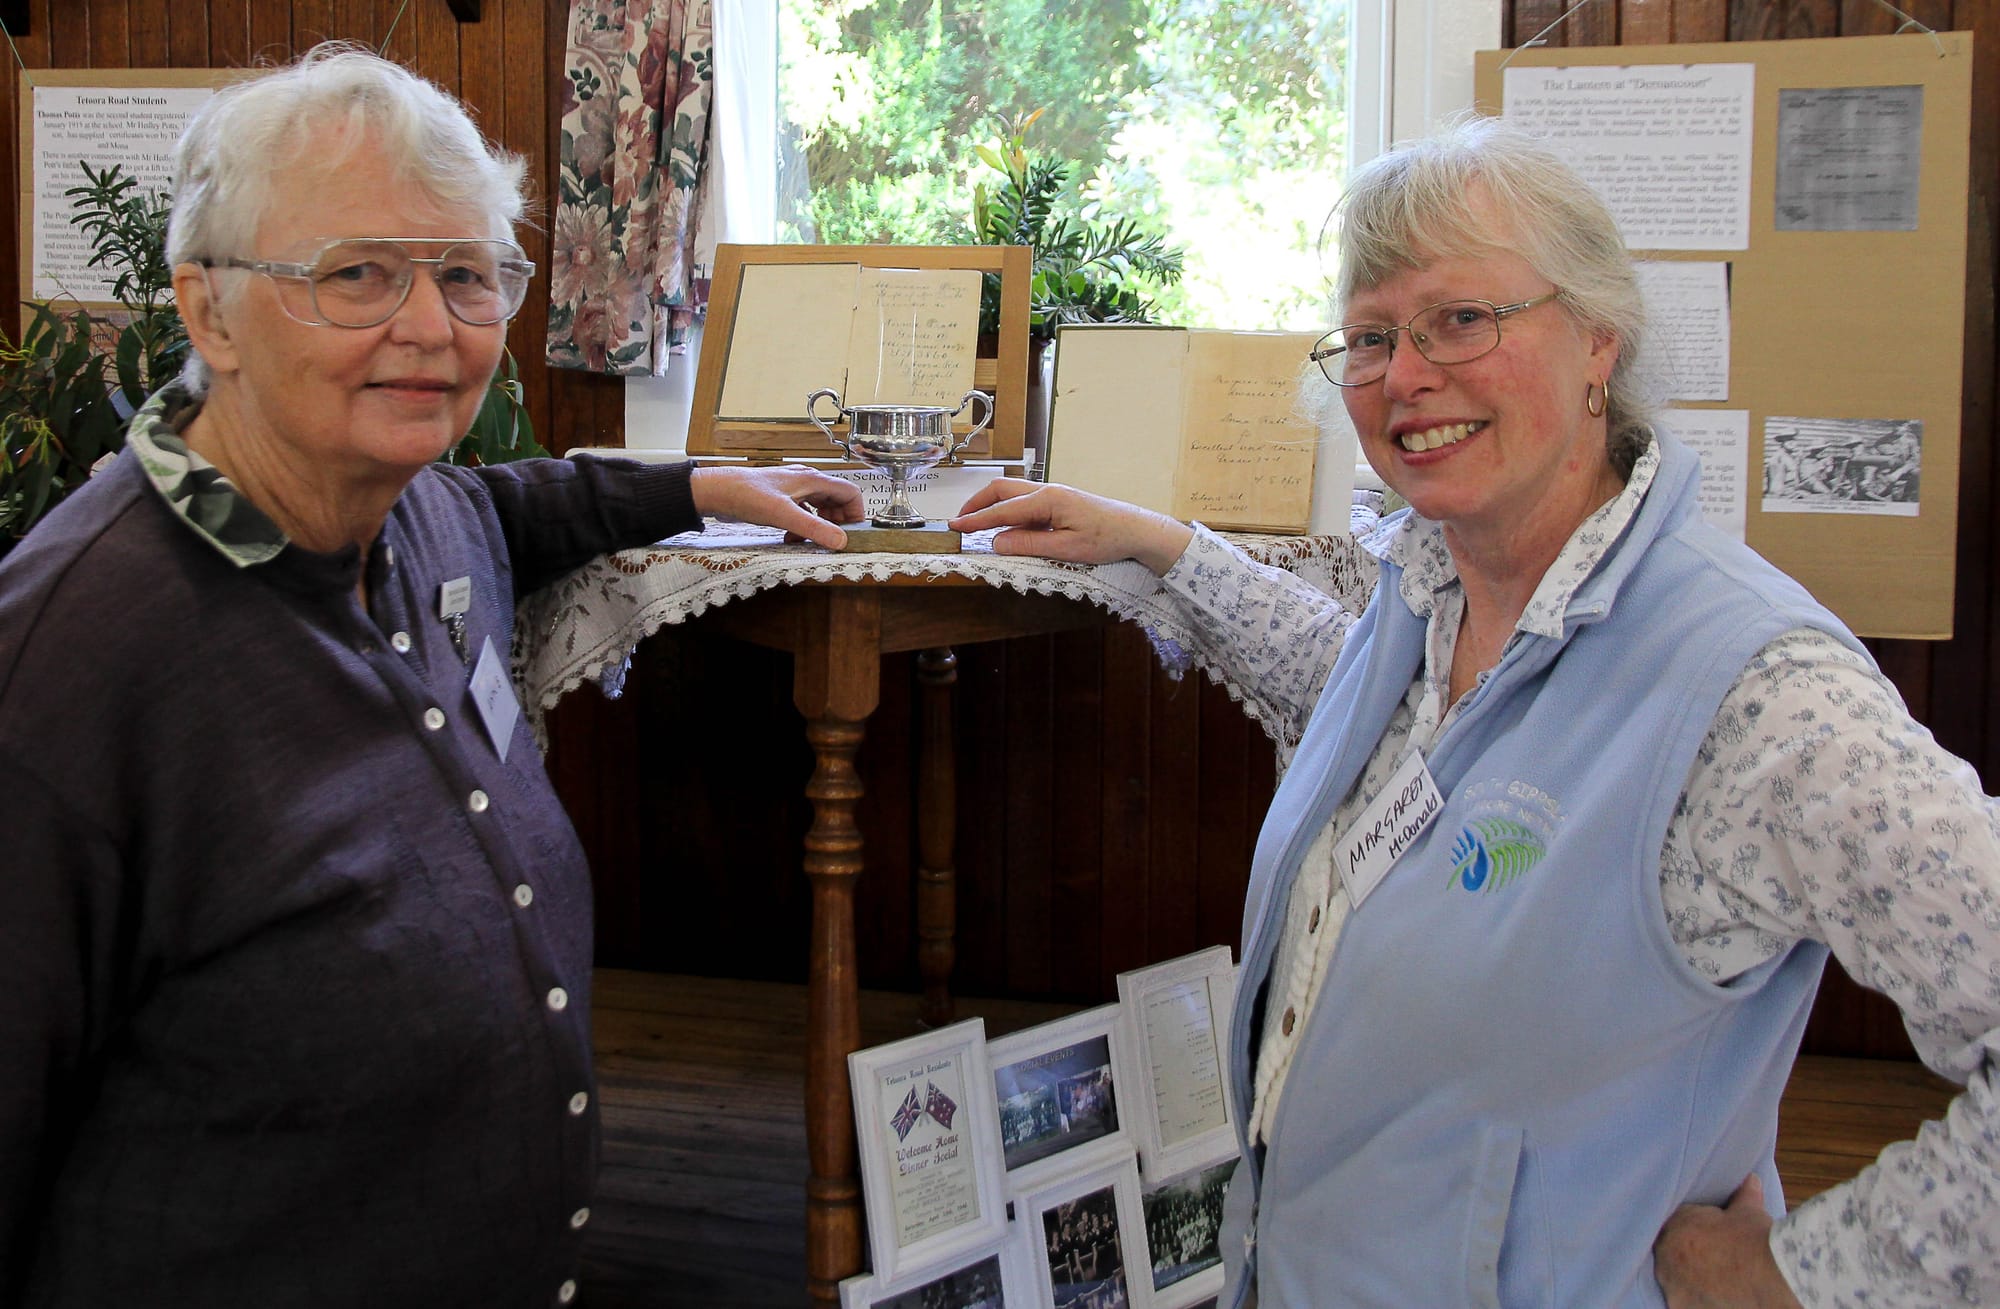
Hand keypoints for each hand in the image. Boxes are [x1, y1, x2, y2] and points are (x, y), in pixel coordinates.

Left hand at [690, 464, 864, 550]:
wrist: (716, 491)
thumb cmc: (747, 495)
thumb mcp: (784, 515)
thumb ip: (814, 529)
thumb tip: (841, 542)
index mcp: (813, 479)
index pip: (850, 492)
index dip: (856, 514)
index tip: (851, 534)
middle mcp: (806, 481)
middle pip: (836, 501)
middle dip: (837, 523)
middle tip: (831, 542)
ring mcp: (793, 489)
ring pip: (819, 508)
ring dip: (819, 526)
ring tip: (809, 542)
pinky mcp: (781, 498)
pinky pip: (802, 512)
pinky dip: (802, 527)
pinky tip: (790, 538)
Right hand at [948, 478, 1194, 574]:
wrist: (1137, 530)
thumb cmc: (1108, 538)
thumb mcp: (1067, 549)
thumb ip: (1029, 544)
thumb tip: (997, 542)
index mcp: (1048, 499)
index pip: (1002, 510)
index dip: (976, 520)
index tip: (955, 527)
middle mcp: (1048, 491)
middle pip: (1002, 490)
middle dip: (977, 504)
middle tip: (960, 521)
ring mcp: (1054, 494)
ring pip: (1012, 494)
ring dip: (992, 506)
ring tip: (977, 523)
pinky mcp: (1059, 502)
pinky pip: (1025, 502)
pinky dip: (1008, 511)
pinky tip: (1005, 526)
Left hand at [1654, 1174, 1802, 1307]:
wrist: (1769, 1273)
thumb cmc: (1755, 1237)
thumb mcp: (1748, 1210)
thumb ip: (1743, 1194)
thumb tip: (1751, 1179)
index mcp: (1673, 1226)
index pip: (1675, 1225)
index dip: (1691, 1230)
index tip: (1704, 1236)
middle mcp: (1665, 1255)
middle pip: (1670, 1253)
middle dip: (1685, 1254)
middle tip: (1708, 1258)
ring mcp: (1672, 1283)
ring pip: (1674, 1279)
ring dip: (1686, 1278)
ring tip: (1710, 1278)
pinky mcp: (1682, 1305)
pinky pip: (1682, 1301)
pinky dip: (1693, 1298)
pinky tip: (1708, 1295)